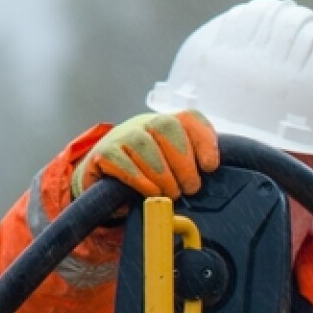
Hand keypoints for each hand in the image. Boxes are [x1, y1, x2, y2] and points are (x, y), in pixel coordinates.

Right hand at [70, 111, 219, 199]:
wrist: (105, 183)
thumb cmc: (147, 178)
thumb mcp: (172, 172)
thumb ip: (191, 170)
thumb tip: (208, 181)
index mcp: (168, 126)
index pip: (190, 119)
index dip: (204, 139)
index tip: (210, 167)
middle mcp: (144, 124)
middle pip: (166, 126)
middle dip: (183, 161)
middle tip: (190, 188)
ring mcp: (121, 136)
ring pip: (143, 143)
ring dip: (162, 173)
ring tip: (171, 194)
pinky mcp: (102, 154)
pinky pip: (120, 160)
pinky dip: (139, 179)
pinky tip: (151, 192)